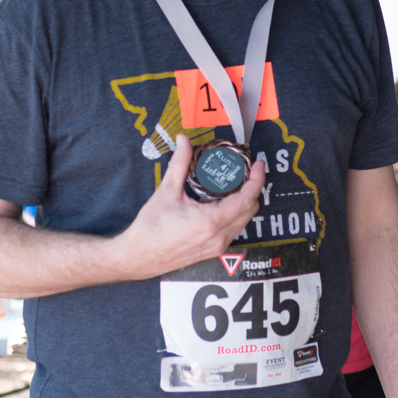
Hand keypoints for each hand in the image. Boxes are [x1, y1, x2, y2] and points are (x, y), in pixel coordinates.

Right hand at [111, 135, 265, 280]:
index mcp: (211, 222)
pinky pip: (234, 230)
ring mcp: (218, 246)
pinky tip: (221, 202)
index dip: (257, 179)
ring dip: (244, 202)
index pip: (246, 199)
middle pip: (250, 210)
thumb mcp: (166, 192)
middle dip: (252, 189)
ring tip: (234, 185)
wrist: (139, 256)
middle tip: (245, 171)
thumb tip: (184, 141)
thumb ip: (179, 163)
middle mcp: (219, 237)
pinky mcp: (213, 251)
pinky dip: (234, 214)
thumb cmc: (151, 229)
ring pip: (244, 221)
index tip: (258, 165)